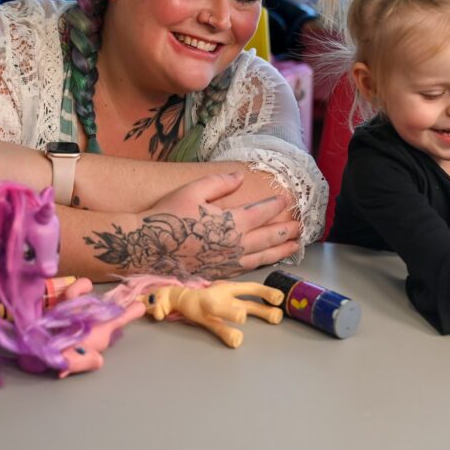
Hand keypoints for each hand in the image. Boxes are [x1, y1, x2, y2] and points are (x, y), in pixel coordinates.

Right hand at [92, 172, 301, 279]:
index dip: (277, 204)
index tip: (289, 198)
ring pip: (263, 256)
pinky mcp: (220, 273)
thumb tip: (240, 176)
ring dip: (281, 249)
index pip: (262, 211)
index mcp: (232, 222)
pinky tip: (267, 259)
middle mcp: (236, 245)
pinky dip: (263, 262)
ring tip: (295, 245)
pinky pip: (248, 268)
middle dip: (286, 229)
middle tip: (301, 225)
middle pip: (269, 236)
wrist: (148, 248)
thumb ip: (220, 182)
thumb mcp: (193, 190)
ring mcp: (229, 262)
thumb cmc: (169, 216)